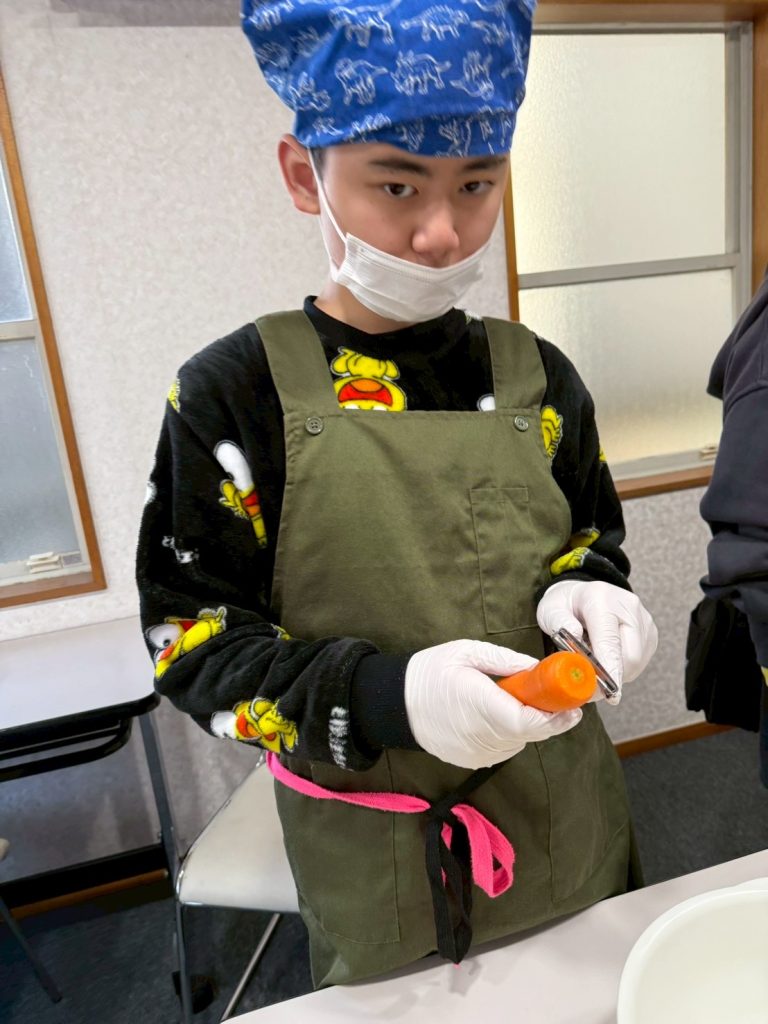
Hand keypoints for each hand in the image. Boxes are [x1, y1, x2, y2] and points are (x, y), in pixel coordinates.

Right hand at [404, 639, 582, 769]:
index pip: (527, 721)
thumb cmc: (430, 673)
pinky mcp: (472, 761)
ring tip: (521, 703)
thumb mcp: (466, 652)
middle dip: (549, 719)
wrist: (396, 704)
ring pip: (519, 742)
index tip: (571, 706)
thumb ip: (504, 660)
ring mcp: (476, 752)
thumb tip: (536, 667)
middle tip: (562, 702)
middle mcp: (480, 735)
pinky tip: (500, 716)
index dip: (554, 717)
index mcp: (479, 705)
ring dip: (528, 726)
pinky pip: (504, 748)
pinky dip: (511, 734)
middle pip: (529, 734)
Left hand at [536, 580, 657, 698]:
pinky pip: (640, 661)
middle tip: (589, 683)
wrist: (582, 594)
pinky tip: (607, 657)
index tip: (606, 691)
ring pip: (636, 662)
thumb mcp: (550, 609)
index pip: (609, 640)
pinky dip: (622, 667)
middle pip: (630, 655)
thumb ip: (558, 623)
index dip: (609, 669)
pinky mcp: (650, 632)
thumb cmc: (566, 604)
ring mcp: (643, 619)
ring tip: (595, 662)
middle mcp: (628, 607)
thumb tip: (575, 643)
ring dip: (615, 672)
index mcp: (602, 599)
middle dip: (610, 676)